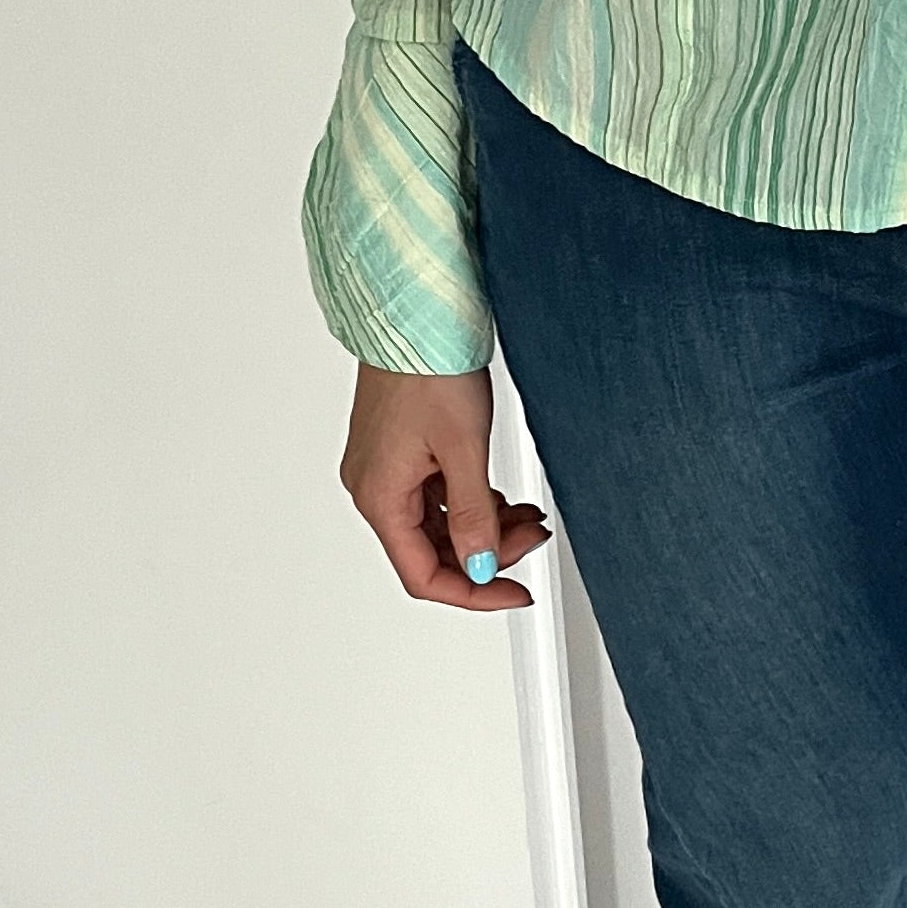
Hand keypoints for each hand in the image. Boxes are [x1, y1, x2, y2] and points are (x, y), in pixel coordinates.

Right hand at [340, 364, 552, 614]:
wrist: (415, 315)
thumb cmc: (426, 367)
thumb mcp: (464, 450)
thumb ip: (473, 516)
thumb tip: (482, 565)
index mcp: (379, 496)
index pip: (423, 575)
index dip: (473, 592)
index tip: (514, 591)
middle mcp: (374, 487)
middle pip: (431, 552)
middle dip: (487, 552)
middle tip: (532, 538)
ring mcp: (384, 468)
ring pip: (437, 523)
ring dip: (483, 526)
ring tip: (527, 516)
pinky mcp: (399, 450)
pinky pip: (435, 495)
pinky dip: (470, 502)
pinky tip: (502, 496)